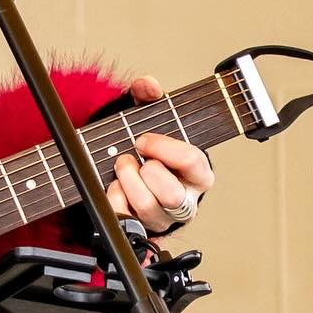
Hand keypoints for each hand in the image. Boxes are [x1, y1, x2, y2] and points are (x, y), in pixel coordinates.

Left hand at [105, 74, 214, 239]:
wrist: (133, 172)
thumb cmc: (150, 147)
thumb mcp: (151, 118)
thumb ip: (149, 97)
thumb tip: (147, 85)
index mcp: (199, 173)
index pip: (192, 161)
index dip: (163, 147)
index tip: (143, 139)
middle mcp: (186, 200)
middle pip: (173, 194)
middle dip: (147, 170)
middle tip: (132, 156)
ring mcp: (164, 217)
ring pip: (148, 207)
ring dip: (127, 181)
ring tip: (121, 165)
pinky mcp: (141, 228)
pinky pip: (125, 218)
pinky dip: (113, 198)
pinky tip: (114, 184)